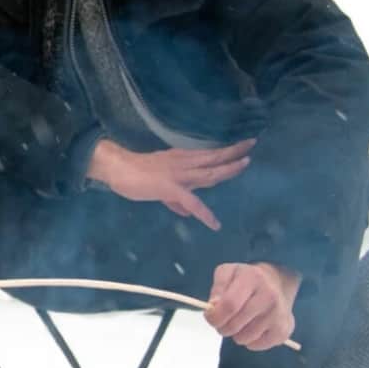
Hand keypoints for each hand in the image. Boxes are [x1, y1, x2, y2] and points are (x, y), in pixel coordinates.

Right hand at [85, 137, 255, 230]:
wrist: (117, 169)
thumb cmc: (133, 174)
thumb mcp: (158, 185)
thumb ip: (175, 199)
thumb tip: (187, 212)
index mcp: (179, 160)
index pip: (207, 155)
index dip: (225, 151)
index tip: (243, 145)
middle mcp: (182, 163)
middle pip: (212, 158)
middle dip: (233, 153)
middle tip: (252, 143)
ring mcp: (178, 175)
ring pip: (208, 172)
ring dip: (227, 169)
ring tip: (244, 163)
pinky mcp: (170, 188)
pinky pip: (192, 202)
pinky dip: (204, 213)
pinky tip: (214, 224)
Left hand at [205, 262, 300, 349]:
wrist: (276, 283)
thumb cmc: (245, 280)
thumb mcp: (227, 273)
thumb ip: (217, 288)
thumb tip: (213, 306)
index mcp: (252, 278)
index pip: (229, 305)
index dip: (214, 316)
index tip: (210, 317)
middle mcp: (269, 296)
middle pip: (235, 325)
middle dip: (222, 327)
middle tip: (223, 321)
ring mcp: (279, 314)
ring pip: (245, 338)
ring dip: (236, 334)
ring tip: (240, 322)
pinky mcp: (283, 330)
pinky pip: (257, 345)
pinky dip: (249, 341)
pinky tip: (252, 329)